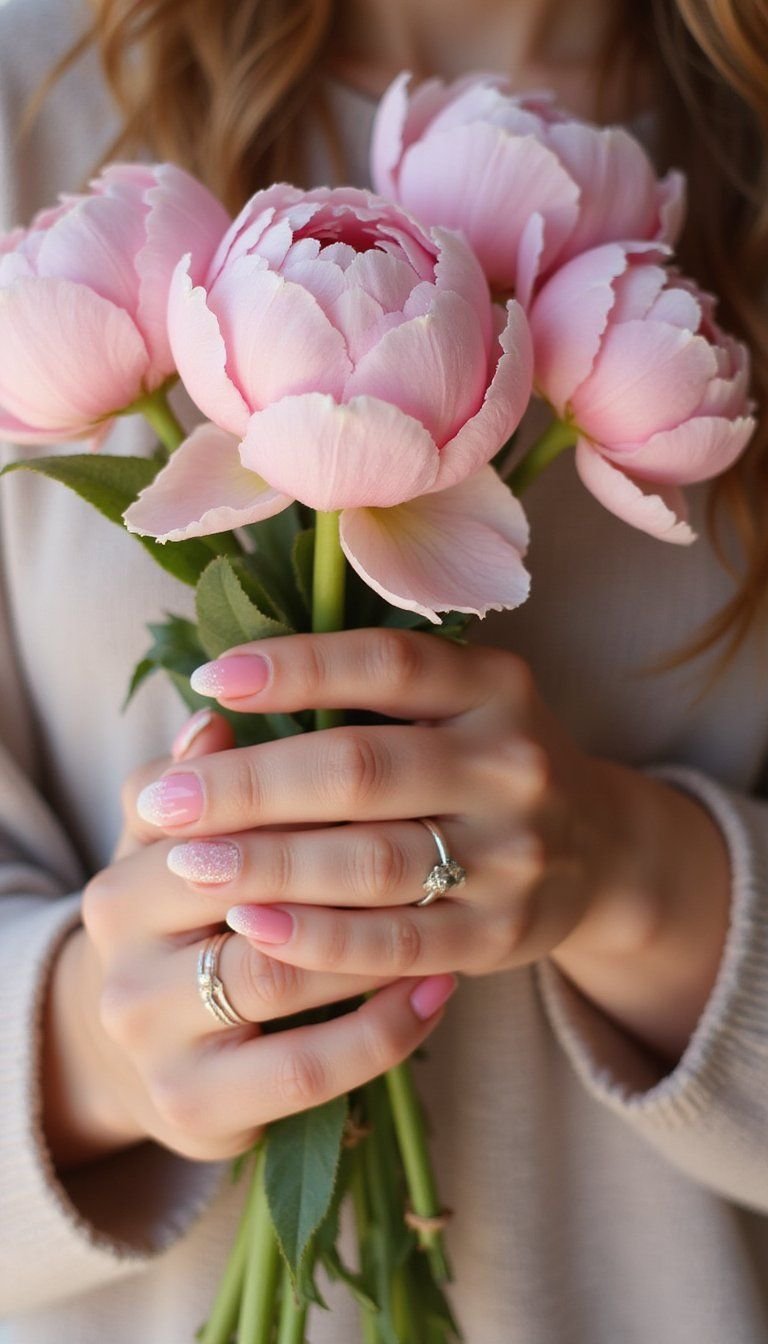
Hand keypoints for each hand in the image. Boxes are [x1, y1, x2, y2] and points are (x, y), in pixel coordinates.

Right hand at [43, 709, 453, 1170]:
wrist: (147, 1051)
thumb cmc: (189, 927)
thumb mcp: (183, 853)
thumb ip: (201, 785)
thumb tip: (212, 718)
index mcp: (118, 888)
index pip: (210, 825)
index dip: (295, 791)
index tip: (386, 755)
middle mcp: (121, 969)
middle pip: (243, 897)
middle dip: (338, 860)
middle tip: (434, 823)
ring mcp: (155, 1047)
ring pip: (279, 980)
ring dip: (370, 940)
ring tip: (447, 903)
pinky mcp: (196, 1111)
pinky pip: (309, 1069)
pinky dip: (383, 1026)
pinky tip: (440, 989)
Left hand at [136, 629, 730, 1065]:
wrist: (600, 850)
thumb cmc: (482, 764)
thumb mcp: (451, 706)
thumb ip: (354, 697)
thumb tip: (213, 712)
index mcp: (494, 685)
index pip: (386, 665)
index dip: (294, 667)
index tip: (207, 677)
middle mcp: (513, 761)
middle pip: (362, 767)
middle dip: (250, 784)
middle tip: (165, 799)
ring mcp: (516, 853)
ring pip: (374, 859)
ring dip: (269, 862)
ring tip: (185, 861)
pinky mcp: (504, 934)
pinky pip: (398, 941)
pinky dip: (319, 937)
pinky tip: (251, 925)